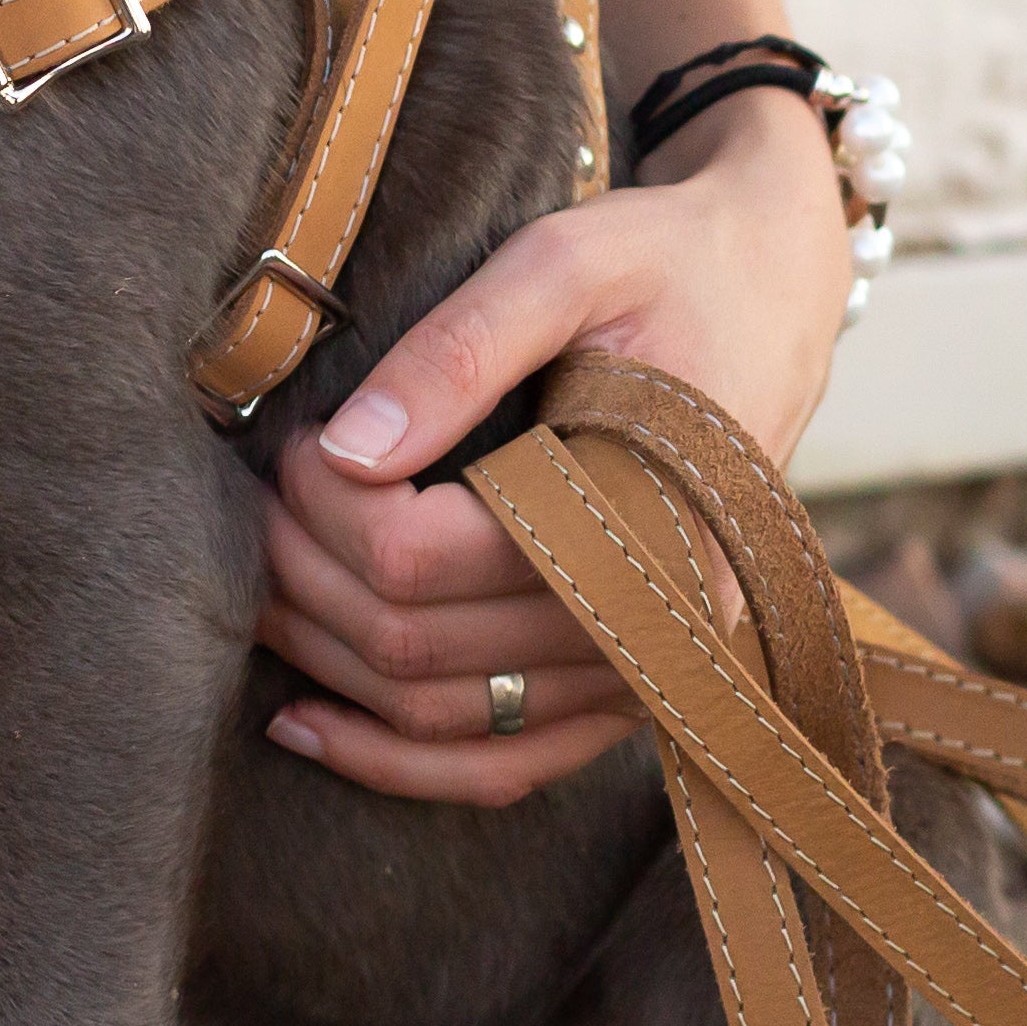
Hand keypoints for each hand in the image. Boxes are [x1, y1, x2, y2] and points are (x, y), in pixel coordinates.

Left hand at [257, 87, 850, 805]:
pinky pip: (500, 765)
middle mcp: (660, 622)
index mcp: (652, 511)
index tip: (295, 441)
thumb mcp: (567, 260)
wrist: (769, 293)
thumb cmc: (668, 265)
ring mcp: (646, 675)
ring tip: (257, 582)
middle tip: (257, 499)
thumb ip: (457, 349)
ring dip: (326, 660)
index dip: (326, 505)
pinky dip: (393, 760)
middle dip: (305, 572)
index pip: (428, 555)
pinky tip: (304, 720)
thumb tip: (344, 449)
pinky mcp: (627, 695)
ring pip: (439, 717)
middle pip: (416, 644)